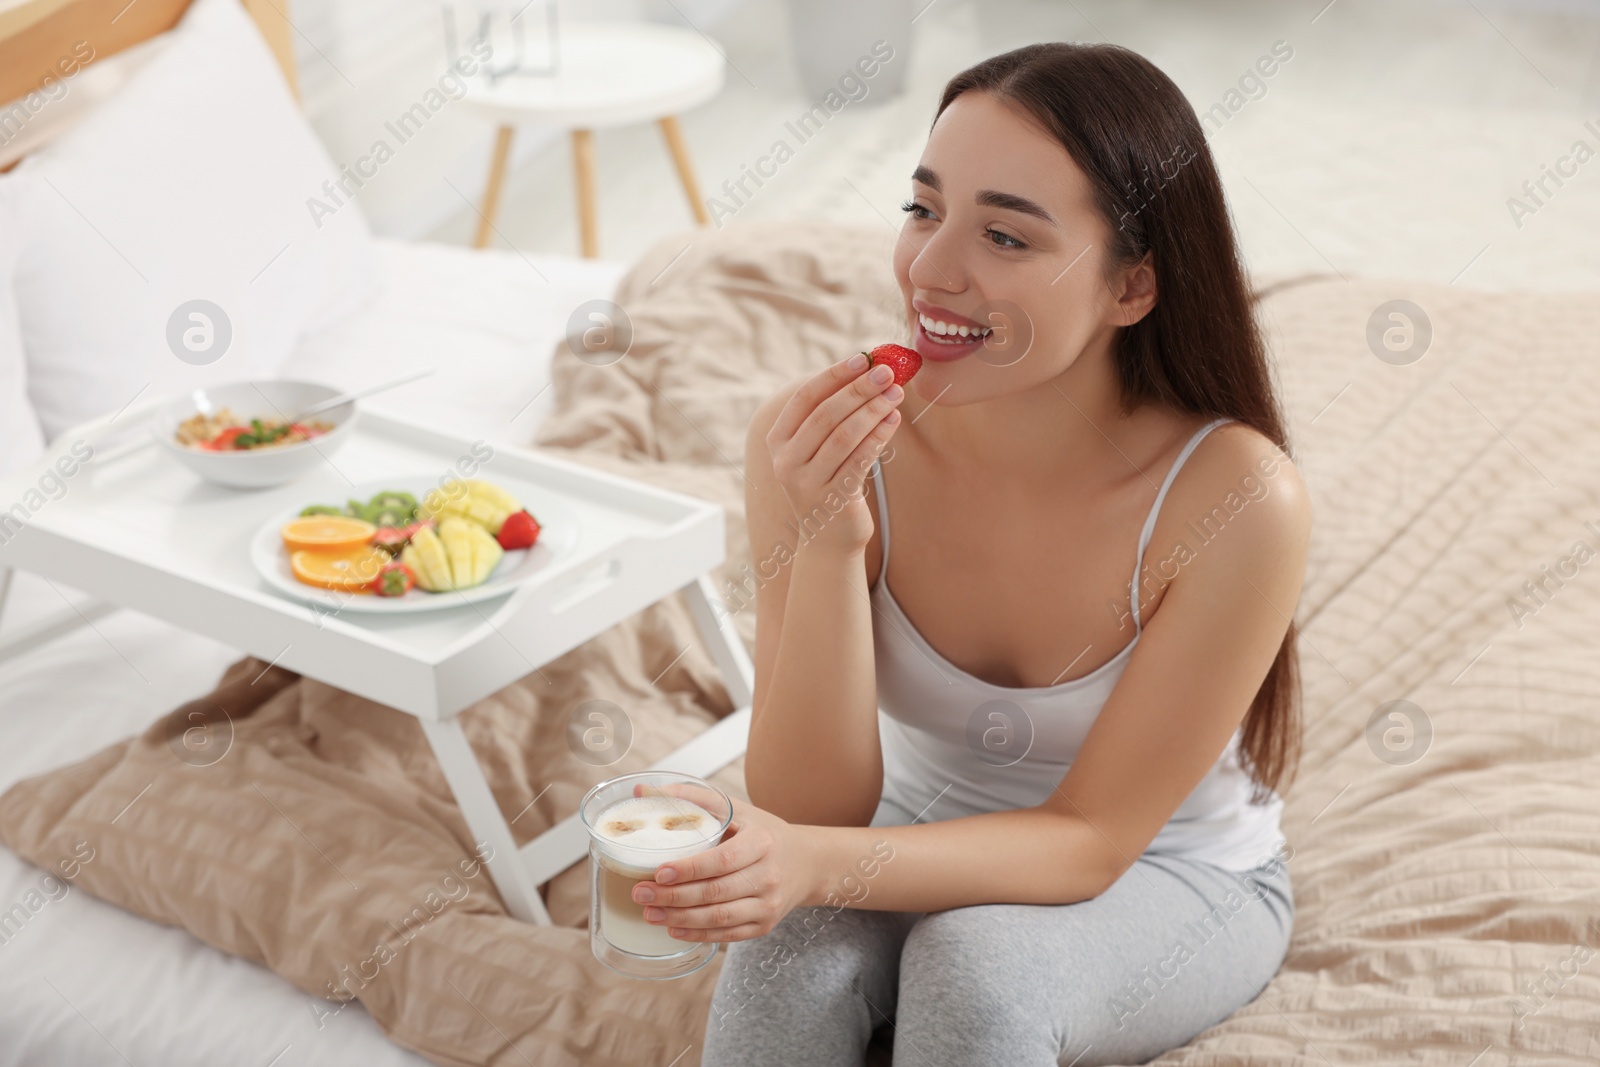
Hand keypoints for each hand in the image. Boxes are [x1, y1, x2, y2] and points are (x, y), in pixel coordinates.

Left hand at [630, 791, 817, 943]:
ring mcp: (768, 905)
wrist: (806, 863)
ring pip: (719, 917)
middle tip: (641, 894)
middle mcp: (768, 876)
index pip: (722, 860)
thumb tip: (642, 791)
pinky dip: (698, 933)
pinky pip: (727, 933)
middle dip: (673, 897)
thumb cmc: (763, 833)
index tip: (658, 872)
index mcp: (762, 842)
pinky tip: (673, 928)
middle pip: (716, 892)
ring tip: (649, 914)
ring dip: (680, 918)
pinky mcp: (765, 925)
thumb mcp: (737, 809)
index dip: (689, 869)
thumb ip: (693, 798)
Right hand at [766, 353, 904, 553]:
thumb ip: (832, 414)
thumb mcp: (818, 448)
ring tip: (896, 394)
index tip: (861, 359)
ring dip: (872, 411)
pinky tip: (893, 421)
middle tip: (886, 373)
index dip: (833, 376)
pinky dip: (878, 437)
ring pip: (844, 437)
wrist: (827, 538)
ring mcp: (806, 484)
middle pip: (825, 415)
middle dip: (858, 390)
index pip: (804, 399)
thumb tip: (866, 369)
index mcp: (777, 440)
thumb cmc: (828, 481)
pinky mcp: (831, 501)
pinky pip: (859, 461)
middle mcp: (785, 461)